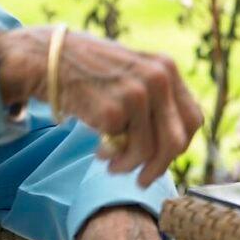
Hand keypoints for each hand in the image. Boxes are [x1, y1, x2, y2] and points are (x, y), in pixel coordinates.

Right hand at [0, 28, 203, 185]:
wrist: (46, 60)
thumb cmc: (89, 72)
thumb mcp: (132, 73)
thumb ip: (156, 98)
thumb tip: (174, 143)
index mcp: (167, 68)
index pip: (193, 119)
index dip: (180, 145)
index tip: (163, 159)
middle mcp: (158, 78)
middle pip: (177, 140)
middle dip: (159, 166)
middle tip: (142, 179)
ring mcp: (137, 94)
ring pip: (150, 151)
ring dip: (130, 166)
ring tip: (112, 164)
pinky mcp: (114, 110)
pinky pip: (123, 150)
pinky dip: (110, 157)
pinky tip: (97, 149)